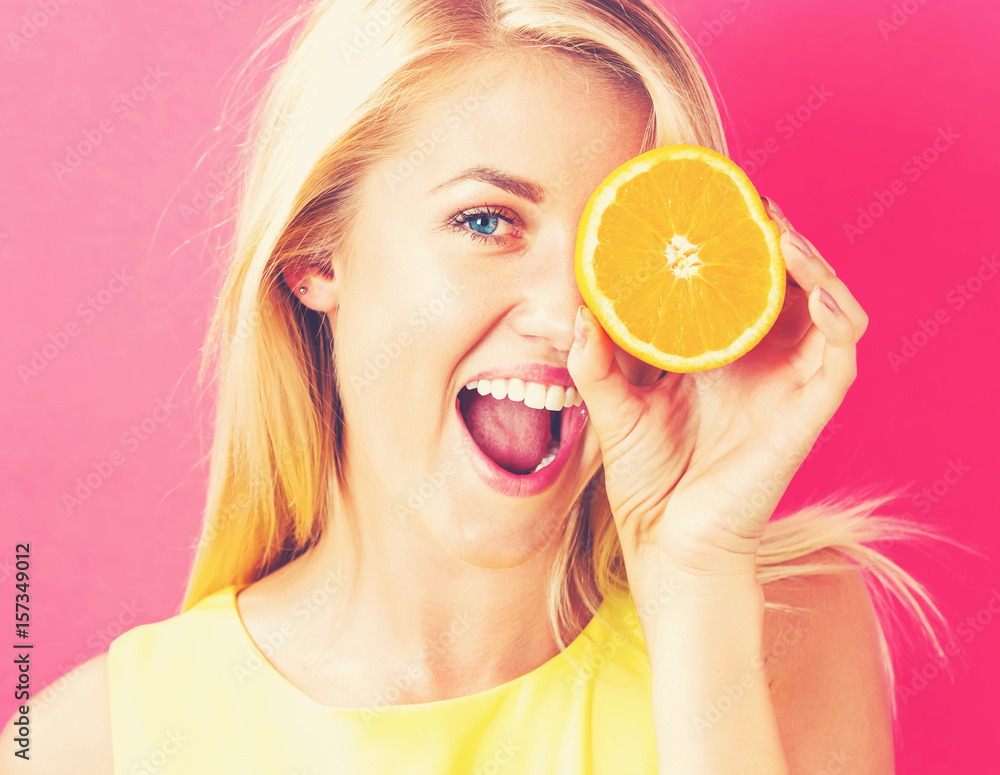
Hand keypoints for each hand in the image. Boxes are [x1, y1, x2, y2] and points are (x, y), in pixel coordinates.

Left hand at [566, 198, 868, 606]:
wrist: (668, 544)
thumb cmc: (648, 480)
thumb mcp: (614, 409)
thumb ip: (596, 361)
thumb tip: (579, 308)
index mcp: (719, 355)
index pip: (740, 283)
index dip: (735, 241)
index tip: (710, 201)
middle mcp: (761, 361)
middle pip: (786, 282)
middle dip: (774, 237)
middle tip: (747, 201)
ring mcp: (789, 383)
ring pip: (825, 304)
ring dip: (812, 263)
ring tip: (780, 234)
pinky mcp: (808, 411)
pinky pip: (842, 354)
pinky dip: (838, 315)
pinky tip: (814, 289)